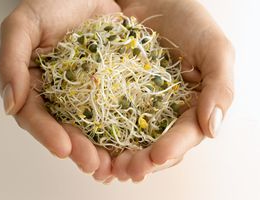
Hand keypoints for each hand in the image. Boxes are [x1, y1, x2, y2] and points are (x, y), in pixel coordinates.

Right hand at [0, 0, 119, 179]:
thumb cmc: (53, 3)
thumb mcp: (24, 26)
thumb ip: (11, 62)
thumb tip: (9, 105)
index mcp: (36, 85)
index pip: (36, 116)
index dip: (47, 134)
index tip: (62, 148)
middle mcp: (61, 95)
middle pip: (67, 128)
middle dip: (79, 148)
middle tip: (93, 164)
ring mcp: (88, 93)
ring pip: (93, 126)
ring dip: (102, 147)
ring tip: (113, 163)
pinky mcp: (112, 87)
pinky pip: (118, 108)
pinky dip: (123, 128)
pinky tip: (132, 142)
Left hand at [112, 0, 234, 181]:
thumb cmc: (188, 21)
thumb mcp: (214, 50)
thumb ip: (220, 87)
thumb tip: (213, 128)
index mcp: (191, 107)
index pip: (184, 135)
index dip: (171, 148)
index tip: (156, 157)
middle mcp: (164, 112)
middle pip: (154, 145)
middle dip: (141, 161)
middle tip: (125, 170)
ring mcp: (137, 105)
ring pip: (129, 139)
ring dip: (117, 157)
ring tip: (104, 168)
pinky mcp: (113, 96)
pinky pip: (106, 119)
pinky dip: (98, 135)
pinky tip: (88, 146)